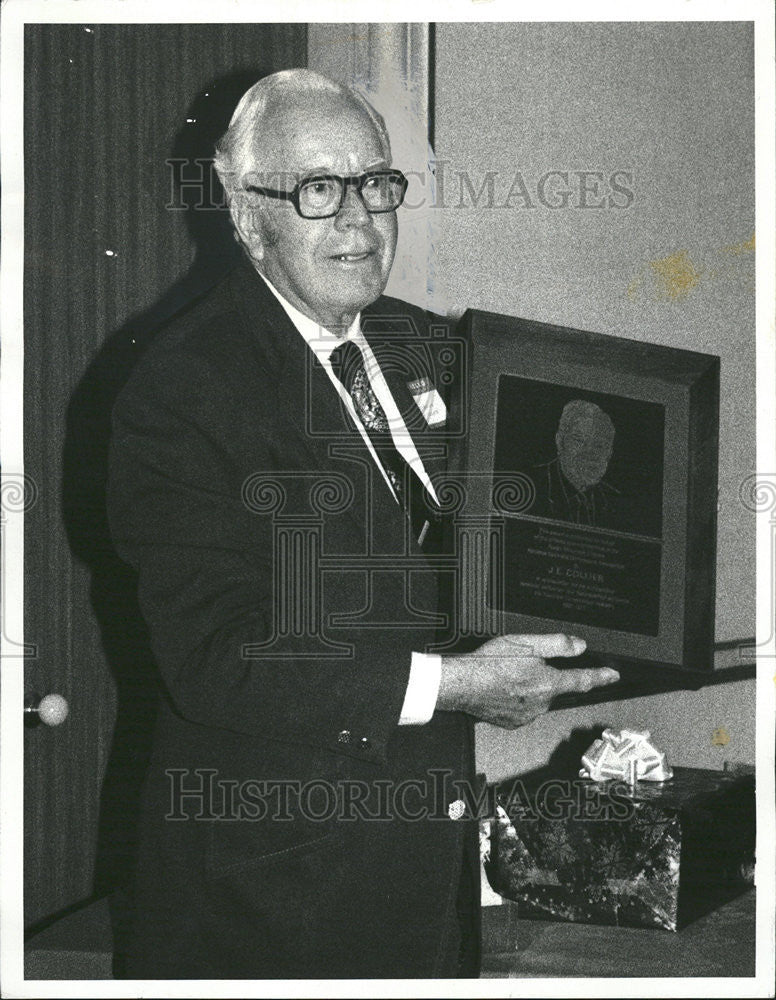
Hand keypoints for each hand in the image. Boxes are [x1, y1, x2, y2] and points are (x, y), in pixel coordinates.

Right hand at [437, 634, 618, 728]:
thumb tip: (580, 646)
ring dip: (530, 687)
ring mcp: (527, 716)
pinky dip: (517, 698)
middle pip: (554, 687)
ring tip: (507, 674)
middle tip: (521, 664)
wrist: (462, 684)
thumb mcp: (527, 643)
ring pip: (538, 698)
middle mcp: (542, 704)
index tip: (613, 675)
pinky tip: (502, 687)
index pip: (582, 680)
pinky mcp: (512, 722)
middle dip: (545, 676)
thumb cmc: (491, 663)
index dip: (600, 676)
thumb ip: (557, 644)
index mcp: (549, 684)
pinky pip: (523, 709)